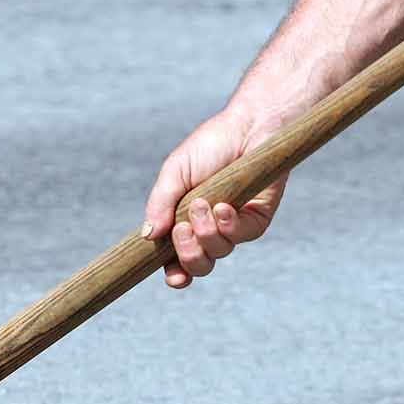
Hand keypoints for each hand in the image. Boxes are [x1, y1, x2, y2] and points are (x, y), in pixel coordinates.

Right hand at [142, 109, 285, 288]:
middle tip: (182, 228)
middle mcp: (210, 231)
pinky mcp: (256, 221)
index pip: (178, 260)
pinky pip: (240, 237)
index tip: (172, 275)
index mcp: (186, 223)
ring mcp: (234, 228)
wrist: (247, 127)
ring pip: (218, 253)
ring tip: (203, 203)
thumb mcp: (175, 172)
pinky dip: (228, 225)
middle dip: (188, 253)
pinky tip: (224, 206)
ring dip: (205, 232)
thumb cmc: (209, 146)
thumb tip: (147, 236)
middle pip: (199, 266)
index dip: (175, 274)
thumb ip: (159, 203)